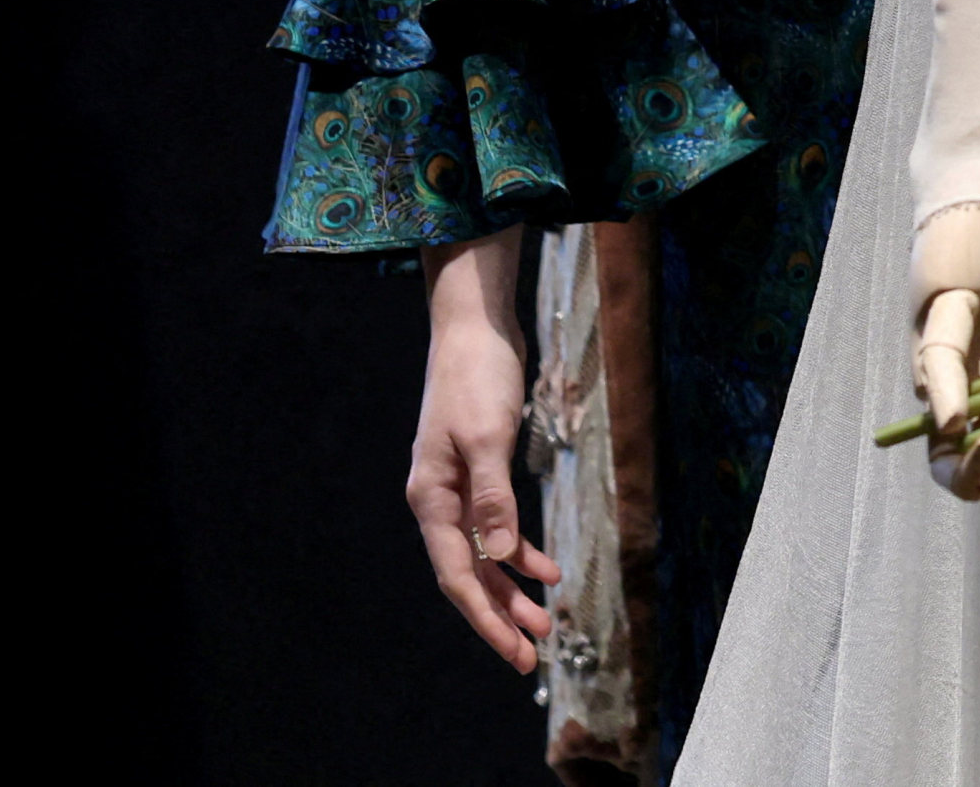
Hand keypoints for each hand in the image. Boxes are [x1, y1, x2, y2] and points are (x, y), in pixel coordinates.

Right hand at [411, 228, 562, 672]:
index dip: (487, 619)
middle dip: (501, 616)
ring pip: (484, 556)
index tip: (516, 652)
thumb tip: (500, 557)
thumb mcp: (488, 437)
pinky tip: (546, 568)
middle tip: (534, 654)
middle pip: (469, 575)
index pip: (458, 576)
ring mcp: (458, 488)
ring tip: (547, 621)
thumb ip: (494, 498)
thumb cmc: (477, 377)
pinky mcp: (480, 472)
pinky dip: (520, 550)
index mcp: (433, 499)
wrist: (474, 326)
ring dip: (513, 589)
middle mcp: (440, 501)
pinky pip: (497, 527)